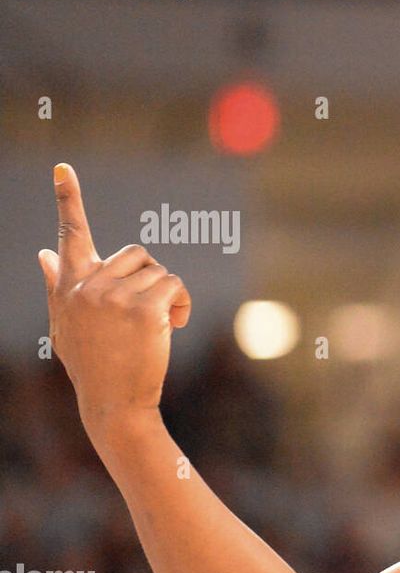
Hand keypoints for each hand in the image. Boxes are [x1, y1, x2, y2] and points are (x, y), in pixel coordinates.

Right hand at [38, 163, 191, 430]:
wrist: (114, 404)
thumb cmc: (94, 365)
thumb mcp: (68, 324)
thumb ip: (58, 286)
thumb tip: (43, 253)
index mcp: (70, 285)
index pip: (70, 235)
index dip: (67, 199)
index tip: (62, 168)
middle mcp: (87, 285)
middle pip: (136, 253)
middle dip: (150, 279)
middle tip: (148, 311)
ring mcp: (114, 295)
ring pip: (158, 270)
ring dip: (167, 295)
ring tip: (160, 325)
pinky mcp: (143, 307)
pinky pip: (174, 284)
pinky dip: (182, 303)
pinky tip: (175, 325)